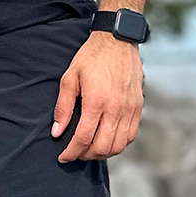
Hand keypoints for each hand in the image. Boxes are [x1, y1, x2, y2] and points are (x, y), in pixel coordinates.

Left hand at [52, 30, 143, 161]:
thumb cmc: (91, 57)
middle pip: (102, 147)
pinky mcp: (138, 107)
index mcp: (96, 101)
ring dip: (102, 153)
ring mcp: (130, 109)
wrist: (118, 39)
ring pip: (118, 146)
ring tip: (90, 149)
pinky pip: (130, 136)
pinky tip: (106, 140)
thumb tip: (57, 132)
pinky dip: (118, 144)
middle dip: (85, 155)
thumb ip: (63, 107)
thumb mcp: (70, 78)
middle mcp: (116, 108)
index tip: (63, 157)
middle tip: (75, 153)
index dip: (71, 152)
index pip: (83, 138)